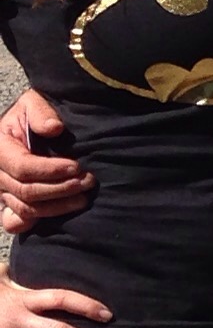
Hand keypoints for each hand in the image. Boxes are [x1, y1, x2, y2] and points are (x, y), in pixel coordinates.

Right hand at [0, 89, 94, 234]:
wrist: (30, 126)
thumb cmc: (35, 115)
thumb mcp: (35, 103)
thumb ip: (41, 113)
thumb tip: (54, 128)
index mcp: (0, 147)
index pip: (23, 167)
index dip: (51, 171)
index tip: (78, 168)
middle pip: (26, 191)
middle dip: (60, 189)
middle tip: (88, 182)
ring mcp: (1, 190)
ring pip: (26, 208)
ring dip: (57, 206)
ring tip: (84, 198)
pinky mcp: (9, 202)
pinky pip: (15, 221)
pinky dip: (31, 224)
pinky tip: (56, 217)